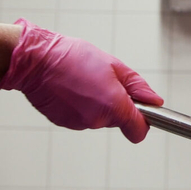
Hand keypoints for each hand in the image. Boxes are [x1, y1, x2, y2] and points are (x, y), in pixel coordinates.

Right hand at [0, 19, 163, 141]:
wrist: (36, 61)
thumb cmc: (72, 58)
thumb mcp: (113, 65)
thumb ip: (136, 86)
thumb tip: (154, 101)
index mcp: (113, 105)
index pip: (138, 131)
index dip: (143, 122)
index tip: (141, 110)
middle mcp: (97, 120)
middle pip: (118, 120)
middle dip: (116, 104)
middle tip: (104, 81)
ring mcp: (79, 124)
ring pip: (99, 118)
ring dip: (97, 104)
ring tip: (84, 81)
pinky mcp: (64, 124)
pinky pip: (82, 117)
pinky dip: (80, 106)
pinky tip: (72, 89)